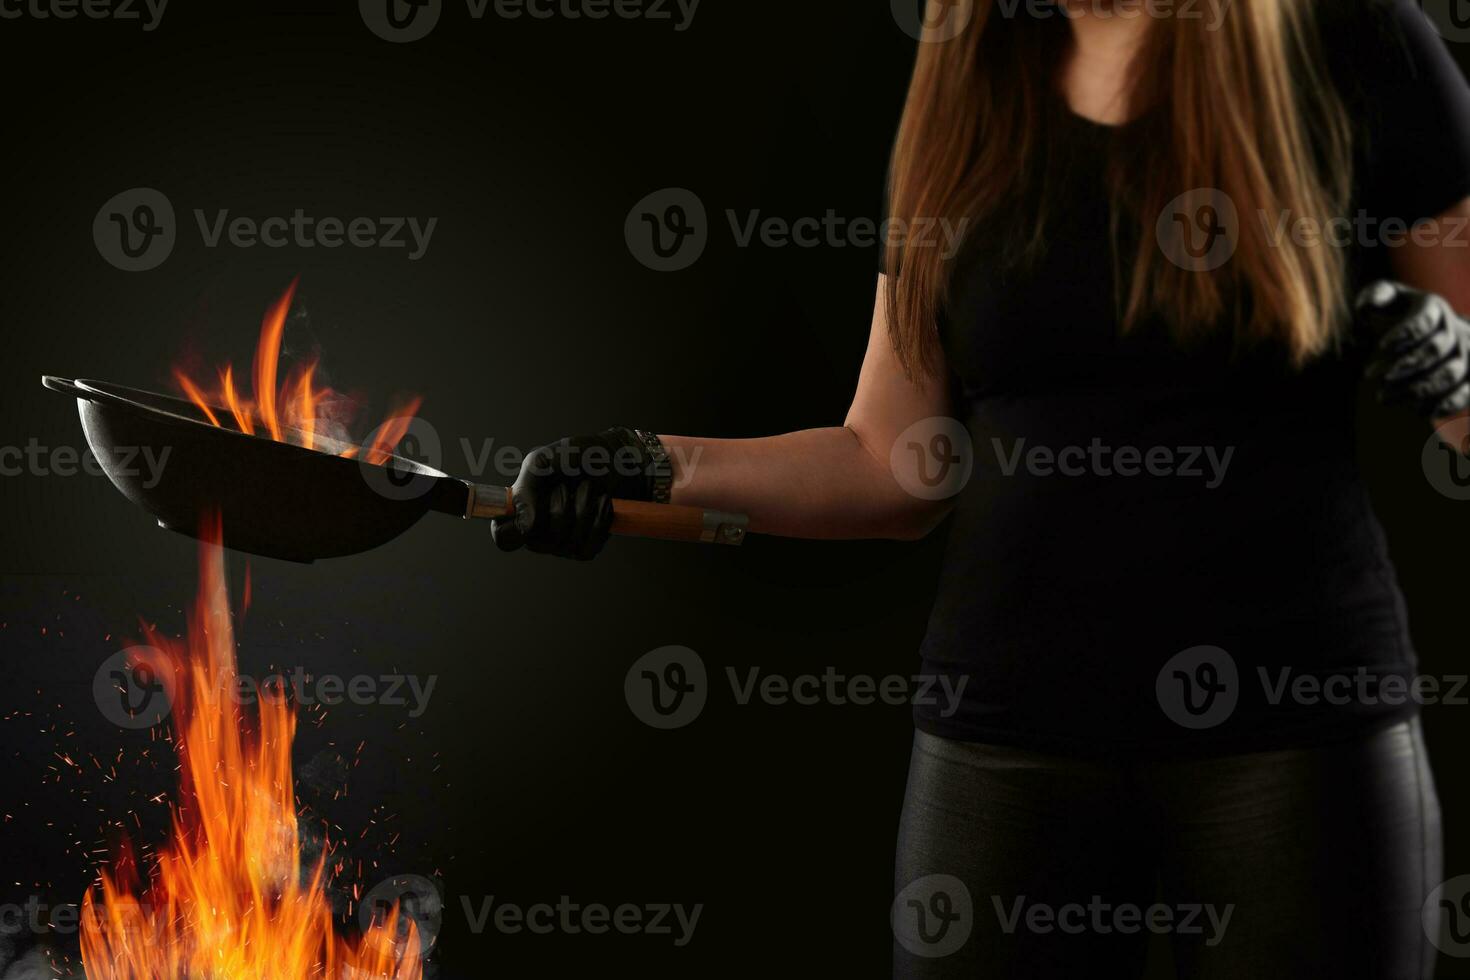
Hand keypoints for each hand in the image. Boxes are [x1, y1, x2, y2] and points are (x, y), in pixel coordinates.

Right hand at [490, 427, 655, 559]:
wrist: (612, 459)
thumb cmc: (574, 457)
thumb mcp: (543, 460)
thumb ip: (526, 487)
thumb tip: (525, 524)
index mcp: (519, 510)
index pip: (503, 538)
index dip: (510, 534)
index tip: (528, 518)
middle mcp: (537, 532)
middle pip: (540, 541)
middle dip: (560, 508)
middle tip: (567, 484)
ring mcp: (561, 543)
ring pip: (567, 542)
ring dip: (584, 508)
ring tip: (588, 488)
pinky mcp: (584, 547)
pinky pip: (589, 547)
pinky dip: (600, 520)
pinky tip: (601, 502)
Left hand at [1359, 280, 1469, 418]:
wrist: (1434, 332)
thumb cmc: (1401, 315)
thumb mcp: (1389, 300)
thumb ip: (1376, 295)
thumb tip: (1366, 305)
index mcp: (1433, 308)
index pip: (1424, 319)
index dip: (1405, 333)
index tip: (1381, 347)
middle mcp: (1455, 329)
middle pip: (1437, 348)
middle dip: (1406, 365)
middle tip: (1376, 378)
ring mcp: (1467, 354)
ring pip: (1450, 373)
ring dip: (1417, 389)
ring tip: (1383, 398)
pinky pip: (1466, 393)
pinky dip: (1445, 405)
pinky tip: (1419, 412)